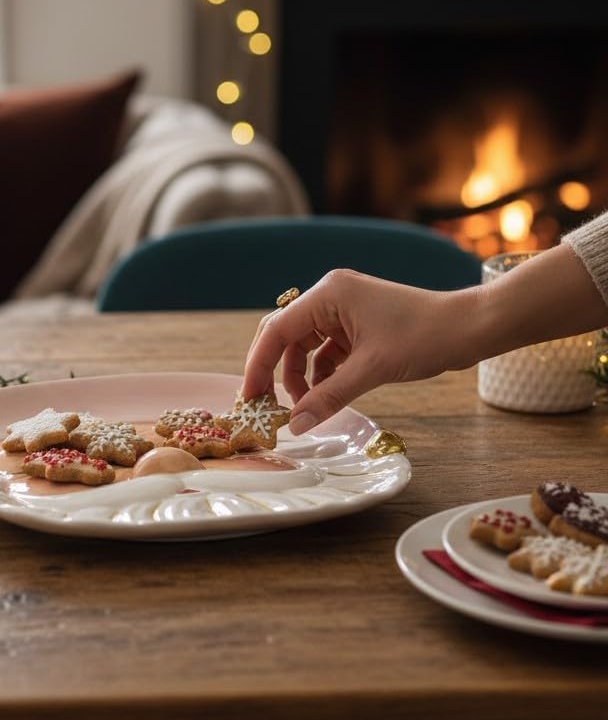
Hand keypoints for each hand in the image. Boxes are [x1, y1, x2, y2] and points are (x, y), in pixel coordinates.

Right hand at [242, 270, 480, 434]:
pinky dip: (322, 374)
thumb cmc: (425, 337)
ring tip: (306, 407)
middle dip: (274, 370)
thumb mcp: (371, 370)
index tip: (250, 397)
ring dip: (301, 377)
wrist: (470, 328)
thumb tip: (294, 425)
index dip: (258, 365)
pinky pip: (325, 351)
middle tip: (265, 405)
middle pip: (284, 335)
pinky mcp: (356, 325)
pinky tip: (327, 396)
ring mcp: (343, 310)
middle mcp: (330, 296)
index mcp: (328, 294)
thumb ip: (329, 397)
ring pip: (304, 346)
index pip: (277, 329)